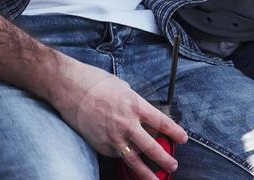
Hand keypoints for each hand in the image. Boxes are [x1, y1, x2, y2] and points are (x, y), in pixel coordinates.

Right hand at [48, 57, 186, 177]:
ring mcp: (112, 137)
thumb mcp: (124, 89)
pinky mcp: (100, 145)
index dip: (175, 132)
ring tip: (155, 179)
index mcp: (135, 105)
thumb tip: (143, 116)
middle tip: (172, 165)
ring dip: (146, 172)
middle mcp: (126, 123)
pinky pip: (116, 155)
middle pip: (151, 147)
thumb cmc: (97, 83)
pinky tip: (128, 162)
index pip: (162, 122)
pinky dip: (123, 159)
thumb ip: (135, 104)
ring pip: (133, 160)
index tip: (183, 139)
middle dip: (164, 159)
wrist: (70, 88)